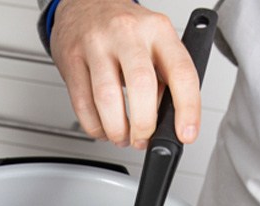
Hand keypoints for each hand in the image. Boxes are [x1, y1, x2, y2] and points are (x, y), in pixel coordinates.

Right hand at [50, 0, 201, 148]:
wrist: (84, 3)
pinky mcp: (71, 59)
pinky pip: (82, 103)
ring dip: (117, 129)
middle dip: (144, 125)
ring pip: (107, 98)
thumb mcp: (156, 40)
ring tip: (122, 136)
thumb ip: (166, 77)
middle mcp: (127, 33)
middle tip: (144, 138)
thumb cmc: (124, 28)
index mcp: (157, 29)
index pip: (181, 72)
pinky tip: (103, 126)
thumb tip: (170, 120)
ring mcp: (96, 44)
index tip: (185, 133)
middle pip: (141, 86)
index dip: (187, 108)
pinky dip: (95, 126)